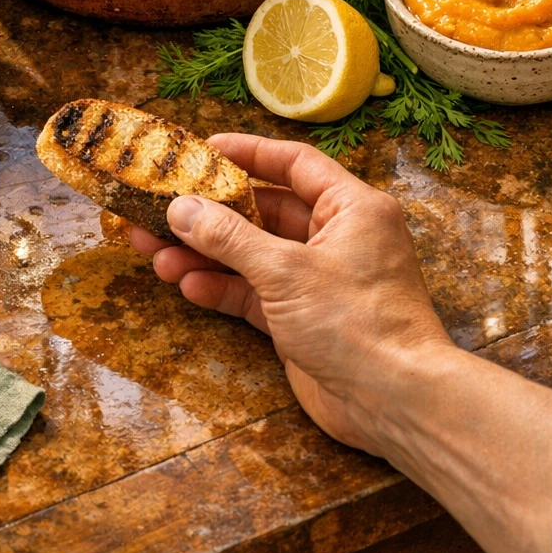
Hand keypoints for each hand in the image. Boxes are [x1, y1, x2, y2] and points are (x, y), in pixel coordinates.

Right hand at [132, 133, 452, 453]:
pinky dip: (223, 287)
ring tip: (156, 253)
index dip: (248, 153)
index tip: (201, 149)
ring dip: (207, 253)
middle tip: (160, 209)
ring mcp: (319, 280)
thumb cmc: (356, 323)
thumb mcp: (286, 271)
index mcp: (350, 208)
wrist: (395, 403)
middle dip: (211, 213)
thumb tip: (182, 208)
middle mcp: (337, 237)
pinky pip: (255, 292)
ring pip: (253, 254)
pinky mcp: (303, 318)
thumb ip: (229, 237)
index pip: (294, 164)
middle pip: (264, 211)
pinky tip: (188, 285)